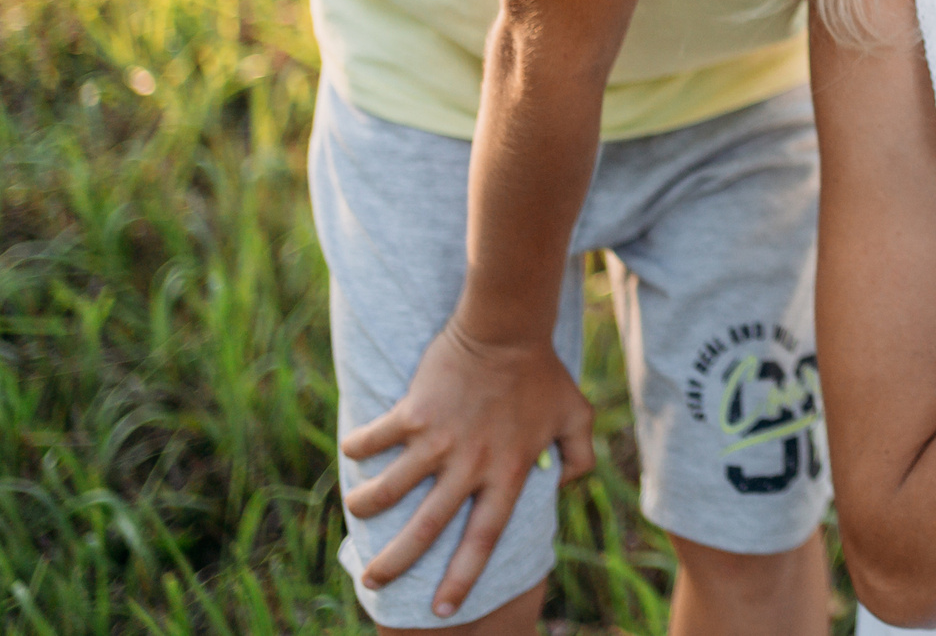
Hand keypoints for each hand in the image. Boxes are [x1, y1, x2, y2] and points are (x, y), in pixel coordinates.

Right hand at [340, 321, 596, 617]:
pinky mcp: (412, 413)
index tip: (442, 610)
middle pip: (425, 530)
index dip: (461, 578)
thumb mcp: (577, 416)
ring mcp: (437, 440)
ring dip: (367, 506)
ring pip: (389, 491)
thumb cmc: (543, 372)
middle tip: (373, 583)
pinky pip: (373, 440)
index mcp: (506, 474)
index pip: (482, 540)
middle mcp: (469, 465)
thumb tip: (563, 486)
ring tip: (358, 512)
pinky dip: (359, 449)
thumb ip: (580, 456)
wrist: (507, 328)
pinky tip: (354, 453)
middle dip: (395, 564)